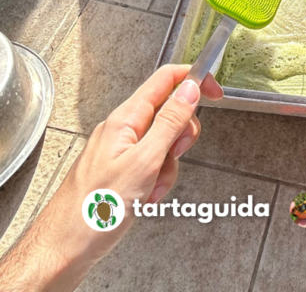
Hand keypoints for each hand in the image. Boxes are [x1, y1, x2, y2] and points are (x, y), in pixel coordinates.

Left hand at [0, 66, 221, 290]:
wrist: (62, 252)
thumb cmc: (91, 212)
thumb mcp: (143, 163)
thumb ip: (169, 123)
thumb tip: (190, 88)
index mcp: (125, 119)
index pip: (166, 80)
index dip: (194, 80)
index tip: (216, 93)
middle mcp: (121, 130)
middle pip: (168, 113)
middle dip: (180, 137)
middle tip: (173, 156)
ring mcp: (119, 151)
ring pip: (162, 144)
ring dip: (167, 168)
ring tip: (151, 190)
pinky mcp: (119, 172)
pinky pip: (150, 166)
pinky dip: (155, 182)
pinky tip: (144, 200)